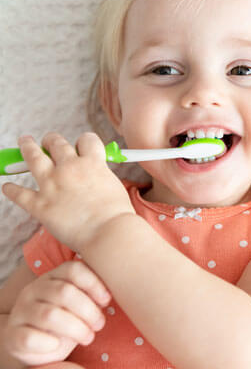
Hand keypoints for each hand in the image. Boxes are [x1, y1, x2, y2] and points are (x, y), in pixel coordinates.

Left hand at [2, 132, 135, 251]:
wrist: (109, 233)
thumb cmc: (117, 214)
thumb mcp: (115, 186)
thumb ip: (102, 175)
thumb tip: (96, 174)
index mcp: (92, 163)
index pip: (86, 140)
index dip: (84, 141)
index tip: (80, 146)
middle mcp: (70, 169)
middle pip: (56, 143)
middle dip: (52, 140)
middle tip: (48, 142)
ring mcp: (52, 185)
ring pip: (33, 157)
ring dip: (27, 147)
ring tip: (24, 142)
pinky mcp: (40, 205)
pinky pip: (19, 194)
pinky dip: (11, 190)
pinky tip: (8, 187)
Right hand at [4, 261, 110, 366]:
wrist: (33, 338)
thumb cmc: (66, 315)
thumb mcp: (79, 300)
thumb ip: (91, 292)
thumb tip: (109, 295)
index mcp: (53, 275)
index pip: (74, 270)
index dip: (94, 284)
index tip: (107, 300)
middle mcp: (34, 289)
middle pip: (64, 292)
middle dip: (88, 310)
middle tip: (100, 324)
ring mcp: (21, 310)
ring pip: (50, 315)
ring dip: (76, 328)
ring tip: (88, 337)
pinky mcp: (12, 334)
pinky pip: (30, 338)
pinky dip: (49, 343)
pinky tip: (58, 345)